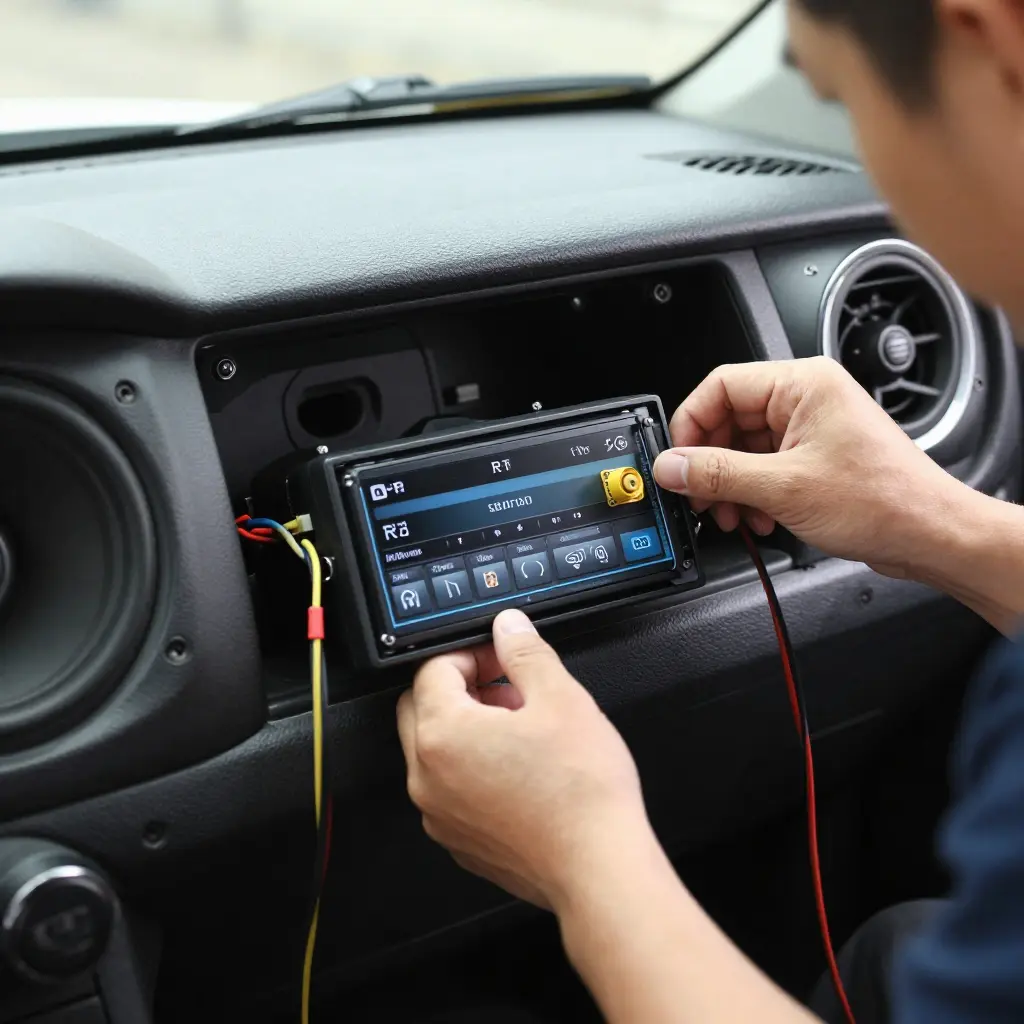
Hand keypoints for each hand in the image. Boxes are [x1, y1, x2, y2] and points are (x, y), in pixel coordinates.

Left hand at [396, 608, 650, 911]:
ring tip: (519, 726)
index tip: (500, 654)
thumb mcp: (560, 697)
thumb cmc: (581, 791)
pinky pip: (449, 789)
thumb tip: (508, 627)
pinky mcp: (459, 840)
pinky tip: (518, 767)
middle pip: (421, 708)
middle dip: (459, 687)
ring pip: (432, 751)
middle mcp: (428, 777)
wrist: (599, 867)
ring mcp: (439, 814)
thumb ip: (525, 652)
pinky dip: (471, 769)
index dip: (471, 652)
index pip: (433, 669)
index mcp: (443, 734)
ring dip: (465, 727)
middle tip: (506, 685)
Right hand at [652, 357, 964, 577]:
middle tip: (700, 496)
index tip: (677, 461)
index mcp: (802, 384)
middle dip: (711, 465)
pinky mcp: (814, 457)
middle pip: (728, 420)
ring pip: (743, 449)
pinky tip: (759, 519)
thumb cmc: (884, 500)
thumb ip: (718, 474)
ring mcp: (811, 429)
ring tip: (733, 516)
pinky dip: (753, 495)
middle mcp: (806, 399)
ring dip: (731, 487)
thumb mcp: (783, 487)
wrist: (931, 535)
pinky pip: (764, 468)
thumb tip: (672, 466)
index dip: (690, 424)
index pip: (720, 386)